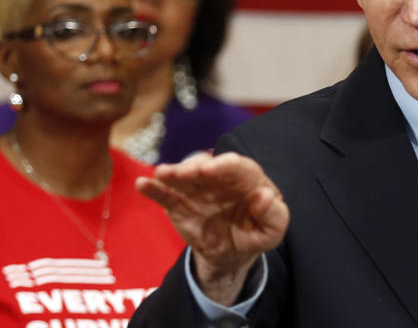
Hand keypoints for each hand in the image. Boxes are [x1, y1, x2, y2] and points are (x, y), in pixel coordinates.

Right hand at [136, 152, 289, 304]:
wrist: (232, 253)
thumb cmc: (256, 233)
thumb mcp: (273, 230)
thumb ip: (274, 214)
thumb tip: (263, 196)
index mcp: (247, 180)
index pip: (239, 167)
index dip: (226, 165)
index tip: (214, 168)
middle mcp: (220, 179)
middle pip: (207, 166)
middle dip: (196, 167)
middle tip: (187, 172)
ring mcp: (198, 189)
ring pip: (184, 176)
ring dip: (172, 173)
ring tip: (162, 174)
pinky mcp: (180, 203)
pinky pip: (165, 195)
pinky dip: (153, 189)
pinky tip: (143, 184)